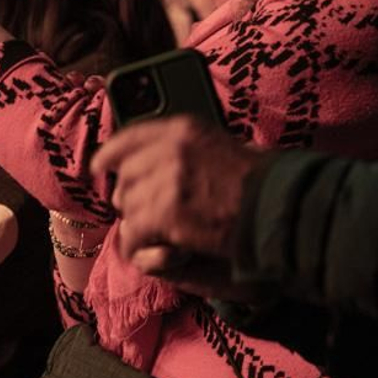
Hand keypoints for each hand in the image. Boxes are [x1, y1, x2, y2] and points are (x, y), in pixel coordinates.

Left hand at [91, 115, 264, 269]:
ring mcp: (166, 181)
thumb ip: (189, 148)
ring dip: (140, 223)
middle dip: (132, 196)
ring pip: (127, 206)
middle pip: (125, 176)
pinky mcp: (166, 214)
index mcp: (184, 128)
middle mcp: (170, 149)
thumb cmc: (261, 181)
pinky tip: (159, 249)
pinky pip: (134, 233)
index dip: (111, 154)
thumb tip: (160, 155)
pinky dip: (141, 246)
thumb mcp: (224, 146)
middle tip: (147, 213)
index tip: (99, 167)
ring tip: (159, 234)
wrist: (278, 208)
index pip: (130, 136)